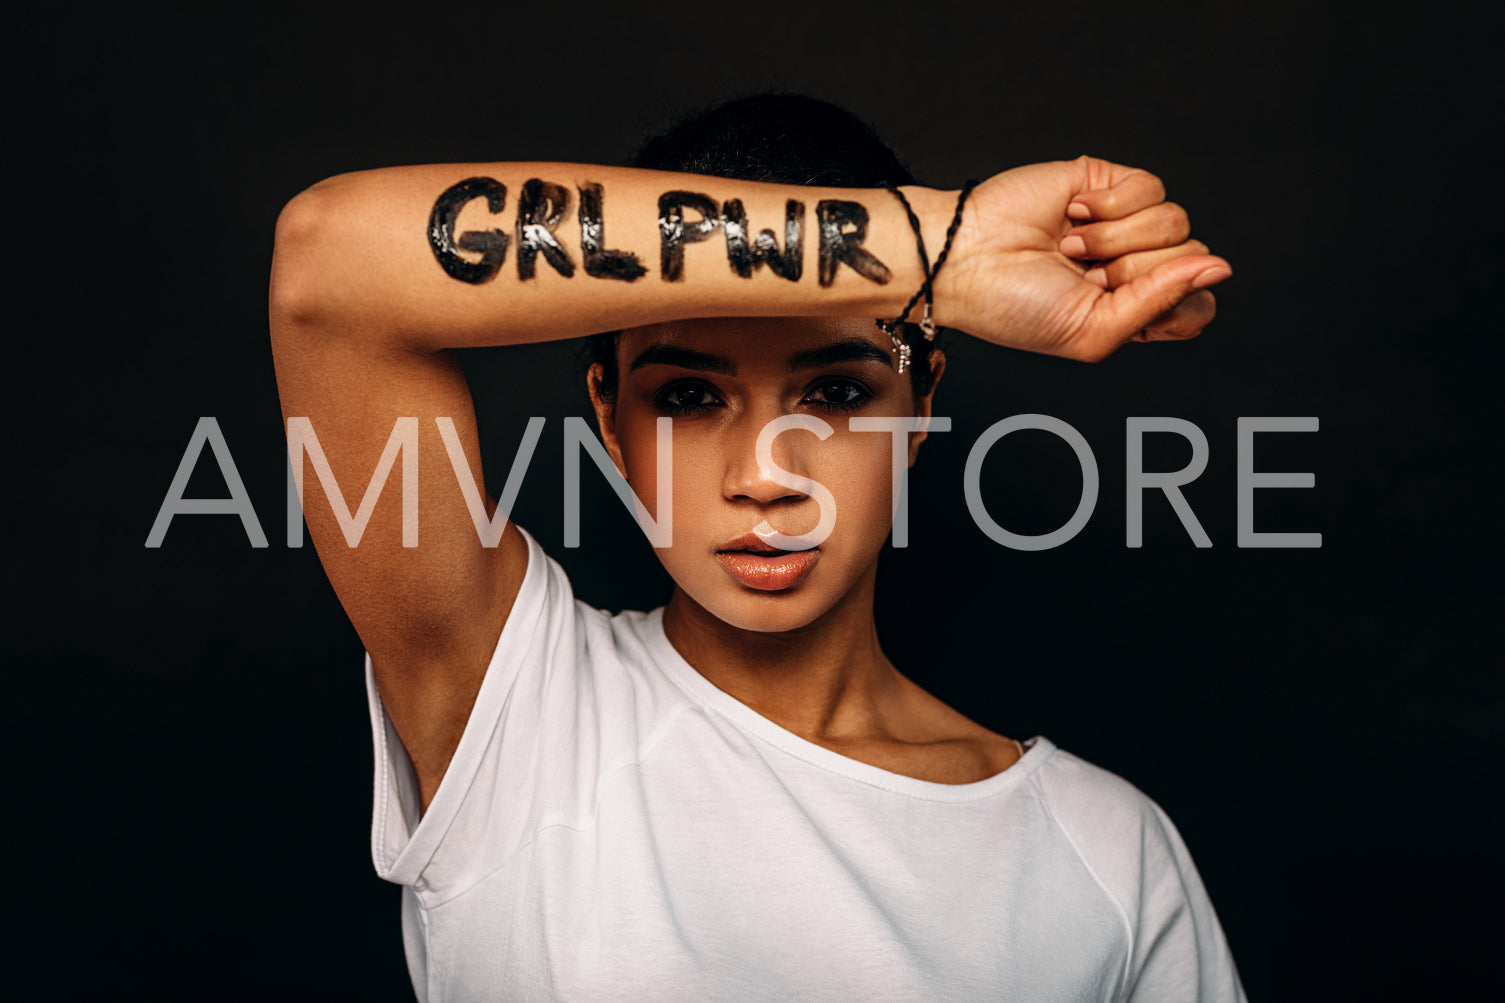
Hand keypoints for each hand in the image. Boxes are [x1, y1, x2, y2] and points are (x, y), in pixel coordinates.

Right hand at [936, 156, 1229, 361]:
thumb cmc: (1014, 308)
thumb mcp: (1094, 332)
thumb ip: (1162, 302)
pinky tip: (1075, 214)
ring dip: (1116, 240)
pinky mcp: (1110, 183)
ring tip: (1071, 247)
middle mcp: (1137, 266)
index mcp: (1135, 312)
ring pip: (1177, 223)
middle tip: (1086, 278)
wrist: (965, 260)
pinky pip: (1152, 188)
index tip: (1125, 309)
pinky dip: (1110, 206)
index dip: (1173, 305)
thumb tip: (1220, 268)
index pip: (1198, 306)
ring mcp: (1126, 223)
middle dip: (1135, 273)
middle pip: (1192, 260)